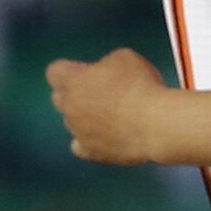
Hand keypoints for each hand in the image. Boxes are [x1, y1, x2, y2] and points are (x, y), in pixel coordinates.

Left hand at [46, 48, 169, 164]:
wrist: (155, 124)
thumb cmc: (140, 85)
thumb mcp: (124, 57)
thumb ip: (106, 64)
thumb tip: (104, 74)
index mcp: (72, 81)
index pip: (55, 71)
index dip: (70, 69)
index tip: (88, 71)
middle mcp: (69, 107)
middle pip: (59, 97)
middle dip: (74, 93)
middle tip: (101, 92)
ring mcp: (78, 132)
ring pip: (72, 122)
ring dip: (85, 117)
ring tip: (113, 115)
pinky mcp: (91, 153)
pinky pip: (80, 146)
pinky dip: (90, 141)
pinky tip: (107, 136)